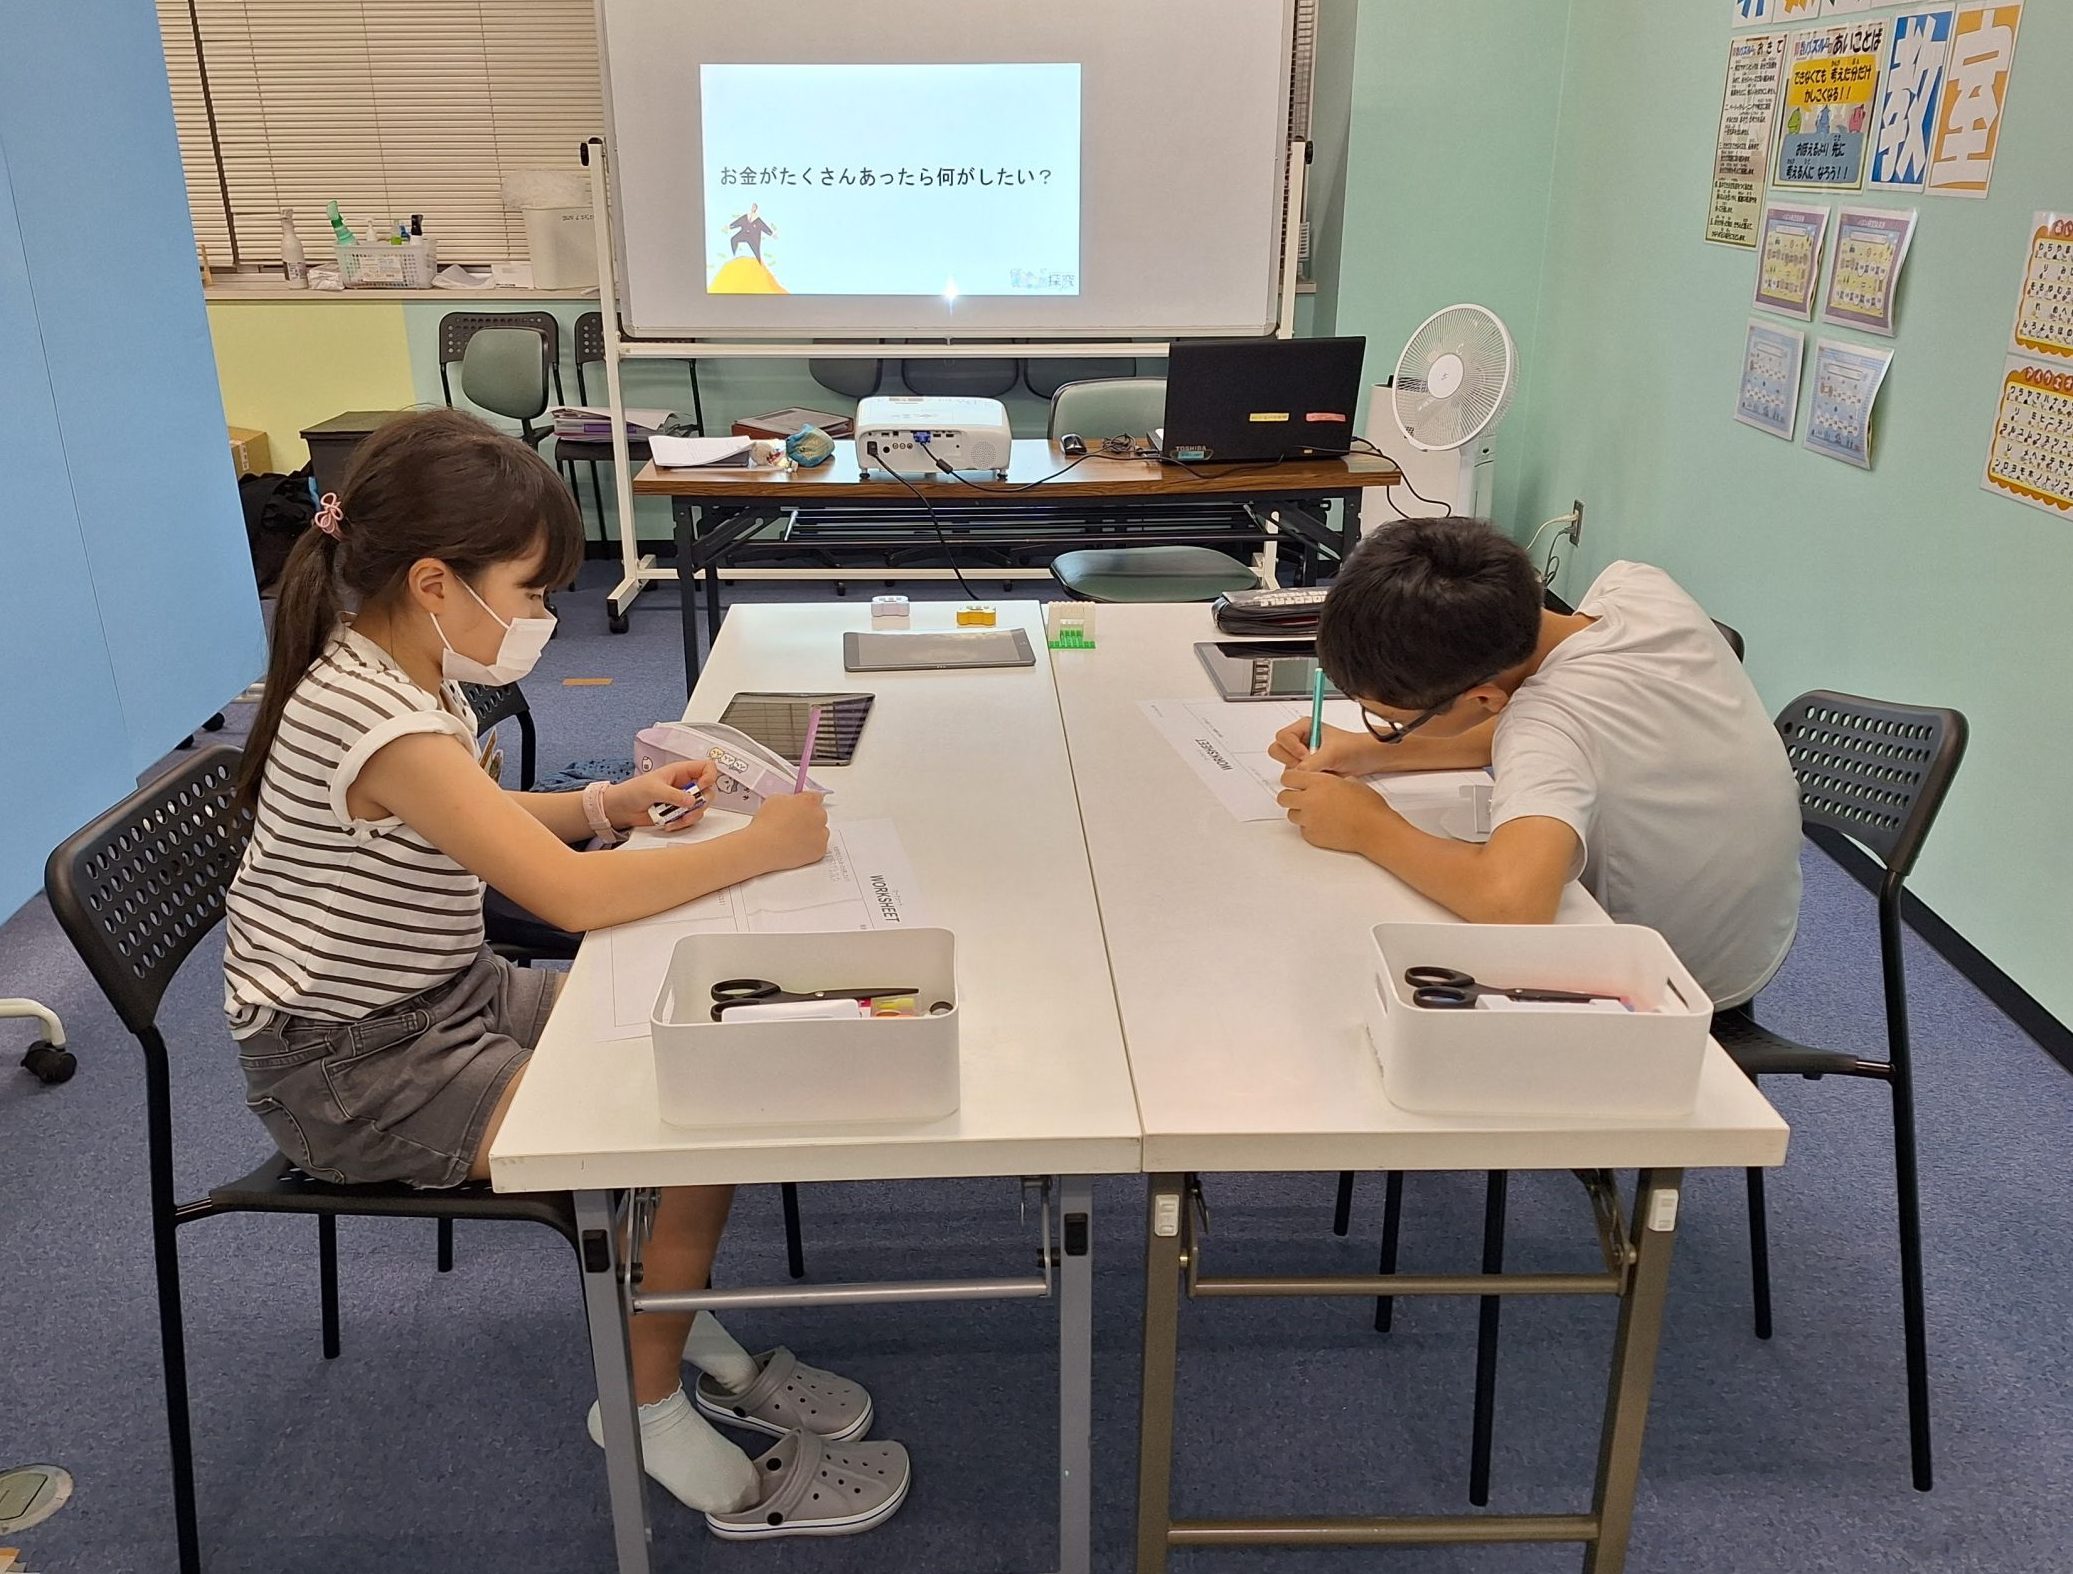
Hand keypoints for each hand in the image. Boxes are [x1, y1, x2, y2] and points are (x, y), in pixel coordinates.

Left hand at [607, 760, 715, 831]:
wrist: (622, 809)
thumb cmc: (633, 791)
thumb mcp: (653, 789)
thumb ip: (674, 795)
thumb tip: (691, 801)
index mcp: (681, 771)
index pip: (707, 767)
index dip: (710, 776)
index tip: (701, 787)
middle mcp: (685, 784)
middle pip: (708, 790)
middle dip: (700, 802)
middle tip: (687, 806)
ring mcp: (683, 800)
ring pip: (701, 808)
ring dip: (690, 816)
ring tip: (674, 818)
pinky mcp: (679, 813)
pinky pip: (691, 819)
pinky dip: (682, 823)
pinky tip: (669, 823)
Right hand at [744, 791, 828, 870]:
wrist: (764, 847)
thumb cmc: (767, 824)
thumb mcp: (775, 799)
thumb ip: (790, 799)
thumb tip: (792, 802)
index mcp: (809, 801)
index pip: (816, 797)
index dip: (807, 802)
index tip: (804, 806)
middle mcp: (819, 816)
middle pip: (819, 814)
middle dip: (809, 818)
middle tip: (793, 824)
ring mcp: (821, 834)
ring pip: (821, 831)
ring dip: (811, 833)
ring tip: (793, 837)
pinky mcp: (820, 850)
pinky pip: (819, 847)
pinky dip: (810, 847)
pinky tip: (796, 847)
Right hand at [1268, 718, 1387, 775]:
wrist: (1368, 759)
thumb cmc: (1355, 747)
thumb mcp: (1333, 752)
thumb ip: (1314, 762)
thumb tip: (1299, 771)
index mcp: (1304, 727)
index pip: (1282, 737)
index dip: (1293, 748)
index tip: (1307, 754)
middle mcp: (1300, 740)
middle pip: (1278, 750)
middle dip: (1292, 760)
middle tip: (1310, 763)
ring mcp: (1302, 756)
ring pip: (1286, 766)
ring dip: (1301, 771)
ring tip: (1320, 769)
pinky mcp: (1306, 769)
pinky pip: (1295, 777)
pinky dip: (1306, 779)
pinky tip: (1322, 775)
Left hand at [1276, 767, 1396, 853]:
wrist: (1375, 830)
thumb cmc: (1368, 807)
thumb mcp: (1350, 782)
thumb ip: (1330, 780)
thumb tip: (1324, 780)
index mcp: (1318, 783)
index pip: (1288, 777)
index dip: (1292, 780)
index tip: (1295, 782)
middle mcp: (1309, 800)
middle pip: (1283, 797)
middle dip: (1291, 796)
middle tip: (1302, 798)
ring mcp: (1309, 819)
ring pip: (1291, 814)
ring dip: (1300, 812)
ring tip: (1318, 813)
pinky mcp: (1312, 835)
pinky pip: (1303, 829)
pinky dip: (1310, 827)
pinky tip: (1325, 825)